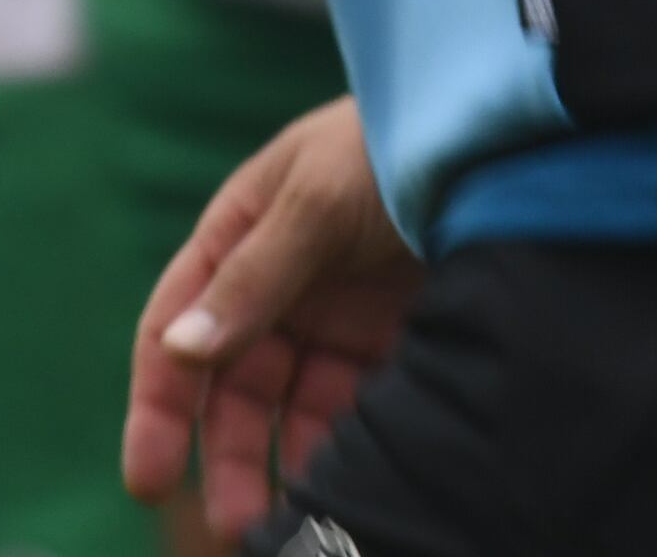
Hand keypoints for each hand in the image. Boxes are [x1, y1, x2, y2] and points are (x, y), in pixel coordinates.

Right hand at [121, 99, 419, 543]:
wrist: (504, 138)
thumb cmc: (393, 139)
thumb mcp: (315, 199)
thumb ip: (252, 278)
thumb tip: (180, 351)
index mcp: (237, 238)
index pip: (176, 329)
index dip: (159, 404)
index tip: (151, 478)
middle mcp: (278, 286)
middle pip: (232, 385)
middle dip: (226, 454)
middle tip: (239, 521)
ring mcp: (336, 319)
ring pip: (292, 409)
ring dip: (284, 464)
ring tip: (295, 521)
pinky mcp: (392, 344)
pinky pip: (354, 411)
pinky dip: (344, 451)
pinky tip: (350, 486)